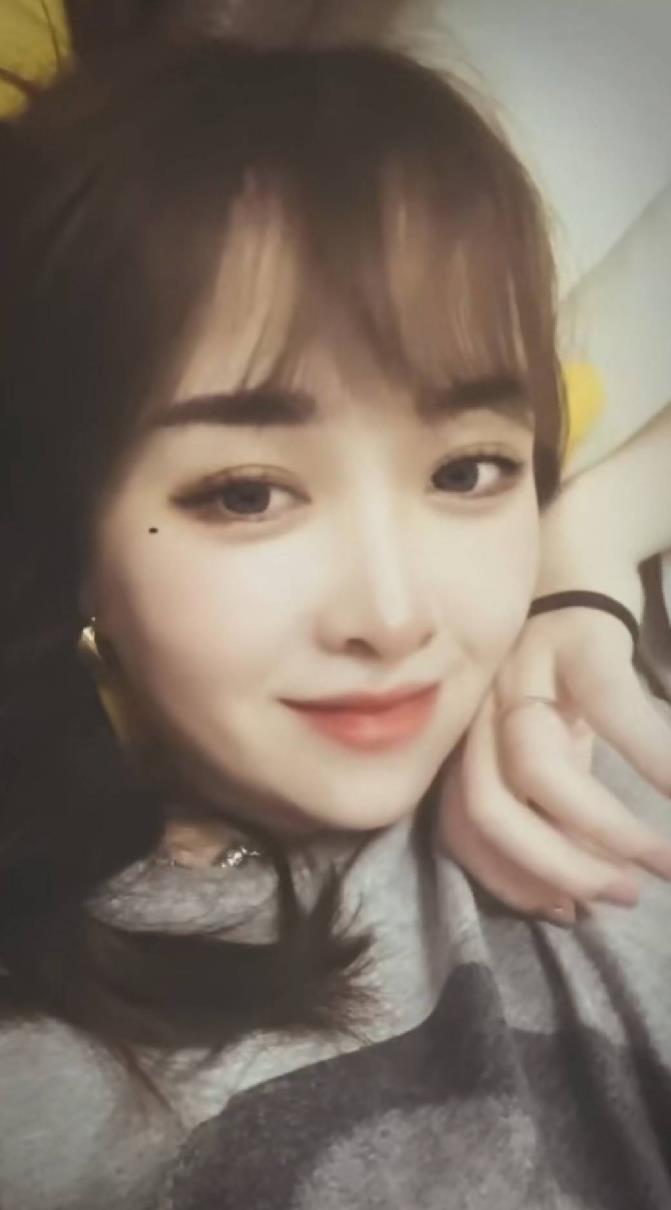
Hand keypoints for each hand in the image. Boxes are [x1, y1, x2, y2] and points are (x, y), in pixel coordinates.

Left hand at [438, 604, 670, 921]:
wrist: (575, 555)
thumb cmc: (563, 667)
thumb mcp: (550, 739)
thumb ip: (551, 803)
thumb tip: (578, 892)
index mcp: (470, 741)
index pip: (461, 828)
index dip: (510, 880)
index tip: (569, 912)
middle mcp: (480, 711)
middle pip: (488, 809)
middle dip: (555, 868)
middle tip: (623, 895)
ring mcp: (521, 673)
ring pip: (538, 771)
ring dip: (605, 831)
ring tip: (664, 859)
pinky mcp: (576, 641)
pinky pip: (612, 710)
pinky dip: (655, 759)